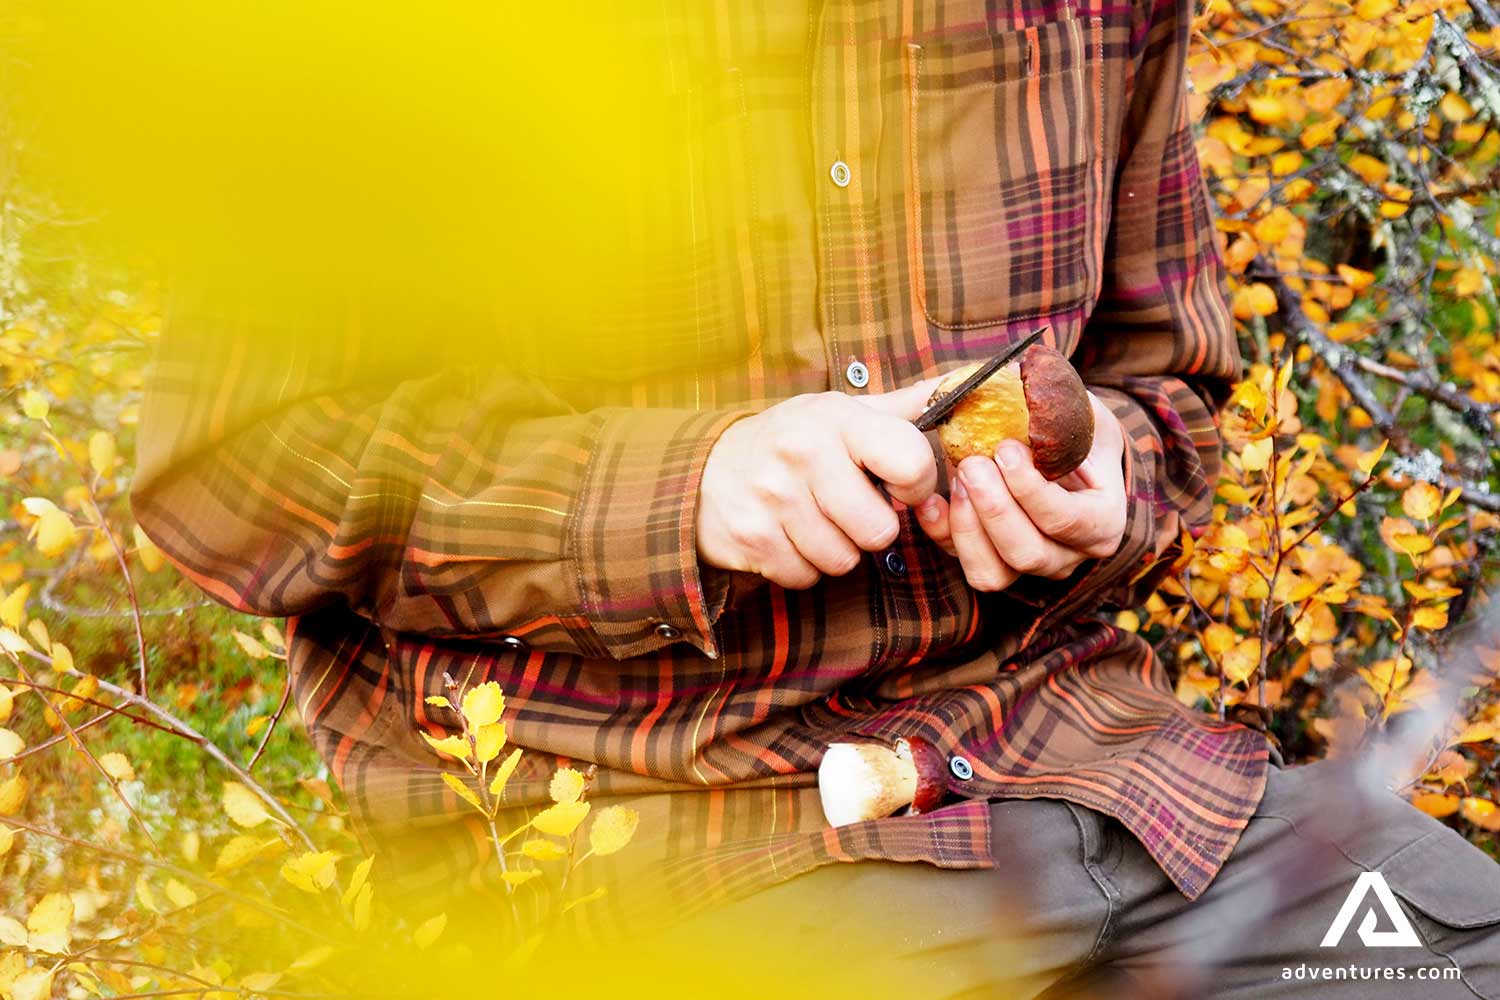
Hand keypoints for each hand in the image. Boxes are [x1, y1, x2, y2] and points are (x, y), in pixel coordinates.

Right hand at [697, 378, 943, 588]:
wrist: (707, 467)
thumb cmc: (792, 441)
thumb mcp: (841, 413)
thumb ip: (901, 408)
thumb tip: (960, 385)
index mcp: (838, 418)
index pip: (912, 462)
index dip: (917, 485)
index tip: (898, 486)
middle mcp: (803, 453)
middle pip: (880, 530)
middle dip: (871, 528)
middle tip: (847, 508)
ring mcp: (773, 497)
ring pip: (844, 561)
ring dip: (836, 550)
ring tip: (814, 520)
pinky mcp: (752, 538)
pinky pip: (806, 577)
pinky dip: (802, 566)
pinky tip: (789, 536)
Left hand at [914, 392, 1126, 590]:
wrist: (1059, 451)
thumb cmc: (1072, 429)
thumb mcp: (1079, 409)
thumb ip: (1060, 403)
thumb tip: (1027, 376)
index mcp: (1101, 521)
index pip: (1067, 520)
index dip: (1031, 489)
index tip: (1005, 448)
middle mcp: (1067, 554)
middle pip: (1026, 552)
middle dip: (994, 508)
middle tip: (971, 463)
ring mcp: (1027, 564)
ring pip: (993, 572)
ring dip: (967, 525)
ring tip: (958, 476)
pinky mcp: (989, 563)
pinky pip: (962, 564)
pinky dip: (941, 534)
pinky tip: (929, 500)